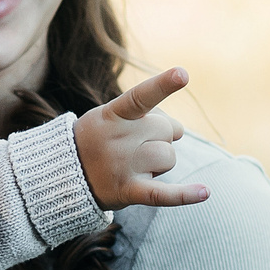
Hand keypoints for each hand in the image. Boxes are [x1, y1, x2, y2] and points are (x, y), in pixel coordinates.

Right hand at [72, 67, 208, 209]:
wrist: (65, 174)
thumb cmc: (97, 138)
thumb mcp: (110, 115)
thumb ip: (145, 114)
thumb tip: (180, 130)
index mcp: (113, 115)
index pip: (140, 97)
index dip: (162, 85)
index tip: (183, 73)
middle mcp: (118, 139)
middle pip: (167, 131)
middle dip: (162, 136)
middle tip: (138, 143)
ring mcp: (123, 165)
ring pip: (169, 157)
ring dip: (161, 161)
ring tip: (137, 164)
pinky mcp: (128, 190)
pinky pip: (162, 194)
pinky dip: (185, 195)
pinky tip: (205, 192)